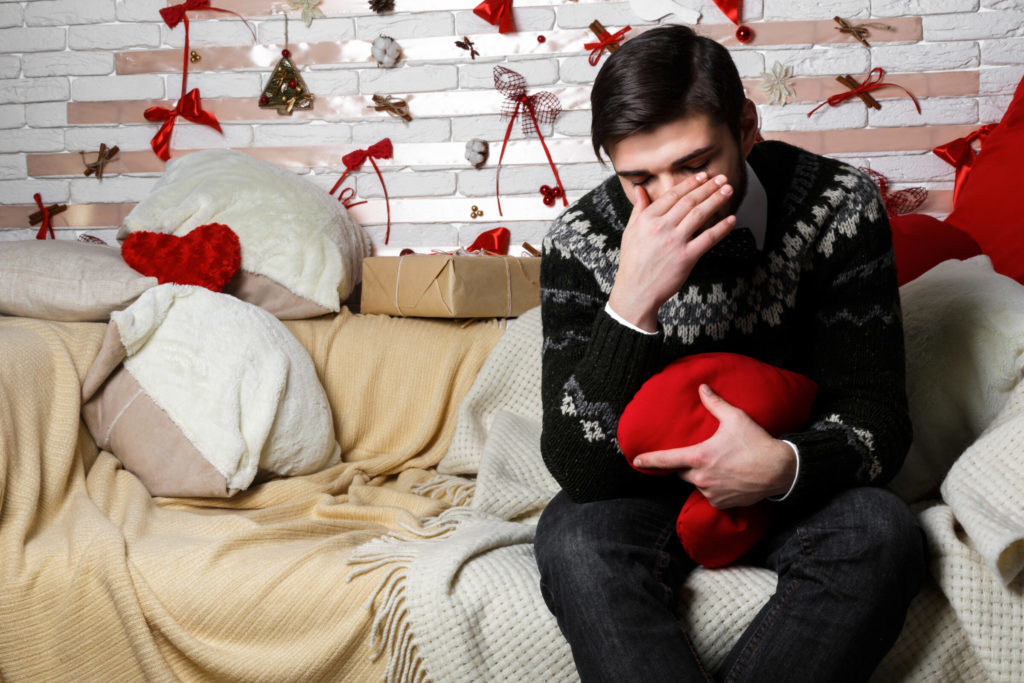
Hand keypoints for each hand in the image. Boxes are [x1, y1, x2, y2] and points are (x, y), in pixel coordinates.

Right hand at [608, 173, 735, 331]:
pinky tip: (731, 219)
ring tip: (728, 191)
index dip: (690, 183)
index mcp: (648, 219)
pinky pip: (708, 239)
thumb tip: (640, 189)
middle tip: (722, 178)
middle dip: (708, 187)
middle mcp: (661, 227)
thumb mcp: (630, 232)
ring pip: (699, 215)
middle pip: (689, 201)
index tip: (703, 176)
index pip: (673, 195)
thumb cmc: (633, 262)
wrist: (636, 291)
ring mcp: (675, 242)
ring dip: (716, 200)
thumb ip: (638, 209)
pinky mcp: (686, 258)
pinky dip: (721, 228)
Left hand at [631, 384, 796, 507]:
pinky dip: (715, 488)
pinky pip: (710, 495)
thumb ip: (714, 404)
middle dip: (689, 464)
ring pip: (697, 484)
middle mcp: (701, 478)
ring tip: (723, 466)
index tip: (636, 461)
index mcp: (699, 457)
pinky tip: (729, 479)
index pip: (666, 460)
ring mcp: (710, 493)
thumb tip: (702, 388)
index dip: (649, 460)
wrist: (779, 470)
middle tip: (707, 455)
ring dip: (703, 477)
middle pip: (682, 472)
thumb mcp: (735, 418)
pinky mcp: (721, 503)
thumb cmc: (756, 442)